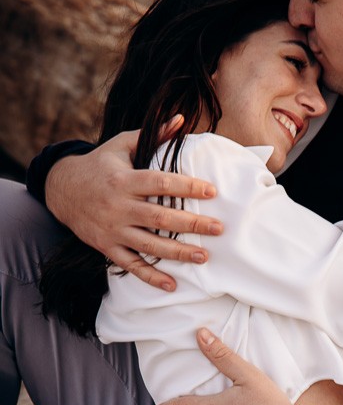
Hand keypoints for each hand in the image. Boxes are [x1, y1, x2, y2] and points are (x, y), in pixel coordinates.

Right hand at [44, 118, 222, 291]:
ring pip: (149, 244)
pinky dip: (151, 276)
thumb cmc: (101, 164)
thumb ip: (153, 136)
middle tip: (218, 228)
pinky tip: (172, 284)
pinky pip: (131, 265)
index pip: (160, 183)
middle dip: (191, 224)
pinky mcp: (107, 247)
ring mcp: (112, 230)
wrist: (62, 189)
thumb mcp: (122, 145)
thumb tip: (182, 120)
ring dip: (177, 252)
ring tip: (204, 255)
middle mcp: (118, 206)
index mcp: (124, 179)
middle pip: (160, 217)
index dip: (187, 186)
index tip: (212, 191)